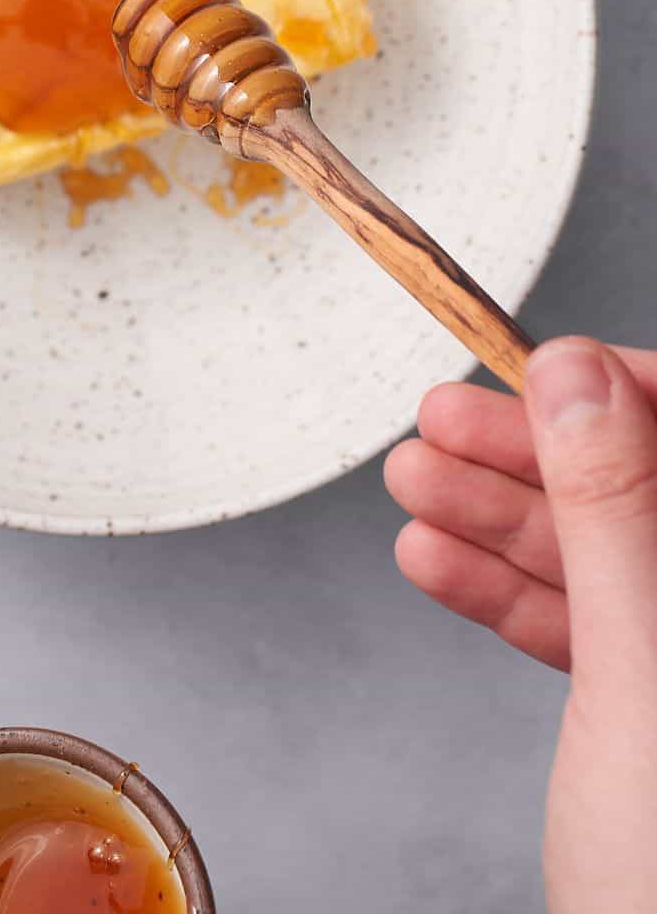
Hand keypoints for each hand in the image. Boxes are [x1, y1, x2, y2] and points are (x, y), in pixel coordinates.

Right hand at [385, 339, 656, 912]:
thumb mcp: (643, 673)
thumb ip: (614, 513)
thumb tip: (581, 377)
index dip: (626, 390)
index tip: (536, 370)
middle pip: (646, 494)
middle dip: (534, 455)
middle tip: (437, 421)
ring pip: (608, 563)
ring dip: (497, 520)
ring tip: (409, 486)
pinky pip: (588, 633)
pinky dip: (506, 597)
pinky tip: (437, 563)